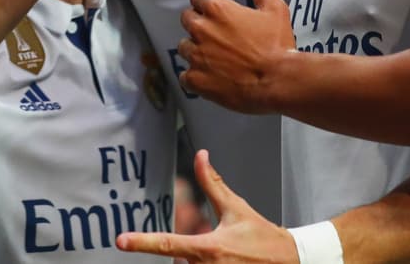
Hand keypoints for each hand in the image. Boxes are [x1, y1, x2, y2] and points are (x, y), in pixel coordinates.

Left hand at [117, 150, 296, 262]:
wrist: (289, 261)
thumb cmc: (261, 236)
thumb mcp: (236, 208)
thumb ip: (212, 183)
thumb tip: (200, 156)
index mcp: (209, 247)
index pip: (168, 243)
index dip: (142, 242)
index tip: (120, 241)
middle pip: (178, 263)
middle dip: (189, 255)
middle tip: (222, 249)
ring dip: (200, 261)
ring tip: (229, 256)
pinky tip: (227, 260)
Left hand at [177, 0, 293, 112]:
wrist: (277, 81)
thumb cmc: (277, 43)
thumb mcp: (274, 8)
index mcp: (218, 10)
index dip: (206, 3)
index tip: (217, 11)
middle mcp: (201, 30)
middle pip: (187, 19)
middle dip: (199, 23)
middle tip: (218, 33)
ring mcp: (196, 56)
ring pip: (184, 47)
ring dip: (196, 49)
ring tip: (215, 56)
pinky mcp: (196, 80)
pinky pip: (185, 75)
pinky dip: (195, 75)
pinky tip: (210, 76)